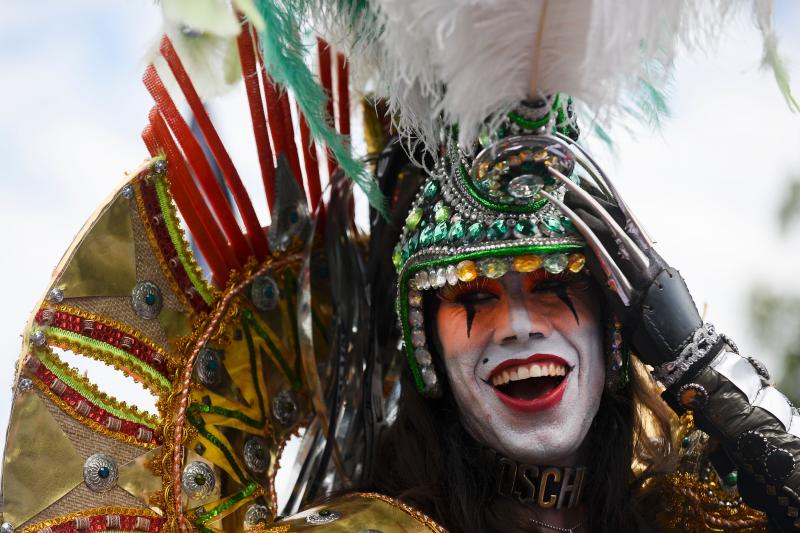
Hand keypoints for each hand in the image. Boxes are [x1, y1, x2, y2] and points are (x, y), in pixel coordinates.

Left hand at [541, 135, 705, 369]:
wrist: (686, 352)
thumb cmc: (664, 328)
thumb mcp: (646, 291)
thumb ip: (622, 269)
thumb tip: (592, 253)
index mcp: (650, 255)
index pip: (623, 214)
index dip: (601, 192)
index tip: (581, 173)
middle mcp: (646, 255)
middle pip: (613, 213)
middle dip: (587, 189)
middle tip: (563, 170)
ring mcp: (639, 267)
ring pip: (608, 227)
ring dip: (582, 204)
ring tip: (558, 187)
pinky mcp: (630, 284)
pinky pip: (605, 253)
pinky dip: (587, 234)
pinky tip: (569, 220)